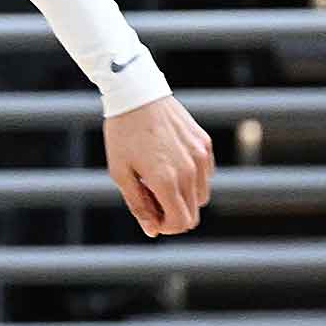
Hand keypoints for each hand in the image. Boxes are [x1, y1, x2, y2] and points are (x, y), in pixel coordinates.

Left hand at [104, 93, 213, 237]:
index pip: (180, 223)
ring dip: (183, 197)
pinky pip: (205, 174)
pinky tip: (170, 164)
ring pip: (202, 196)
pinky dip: (191, 179)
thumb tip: (153, 231)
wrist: (137, 94)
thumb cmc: (122, 134)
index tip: (151, 217)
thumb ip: (138, 205)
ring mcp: (200, 156)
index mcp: (166, 180)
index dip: (165, 227)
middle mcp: (189, 170)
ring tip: (158, 180)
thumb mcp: (120, 172)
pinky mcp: (205, 144)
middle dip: (172, 214)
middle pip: (193, 213)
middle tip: (150, 197)